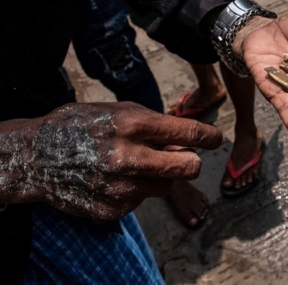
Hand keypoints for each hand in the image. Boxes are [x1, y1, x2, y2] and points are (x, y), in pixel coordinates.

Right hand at [1, 102, 223, 220]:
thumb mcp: (120, 112)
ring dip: (159, 177)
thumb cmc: (83, 126)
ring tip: (133, 164)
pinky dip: (135, 191)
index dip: (209, 137)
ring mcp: (119, 188)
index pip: (187, 134)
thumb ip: (156, 126)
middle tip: (184, 158)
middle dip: (191, 163)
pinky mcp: (112, 210)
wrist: (35, 157)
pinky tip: (113, 179)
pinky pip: (141, 201)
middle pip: (187, 168)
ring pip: (166, 186)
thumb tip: (190, 141)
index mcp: (131, 126)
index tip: (217, 139)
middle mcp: (128, 158)